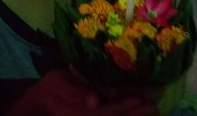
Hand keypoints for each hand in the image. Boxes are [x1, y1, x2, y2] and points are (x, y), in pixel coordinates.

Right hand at [8, 69, 156, 115]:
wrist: (43, 101)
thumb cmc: (51, 87)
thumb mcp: (56, 84)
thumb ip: (74, 92)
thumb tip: (94, 101)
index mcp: (75, 113)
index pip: (102, 113)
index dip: (122, 107)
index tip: (140, 99)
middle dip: (133, 115)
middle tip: (153, 107)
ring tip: (153, 111)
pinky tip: (140, 114)